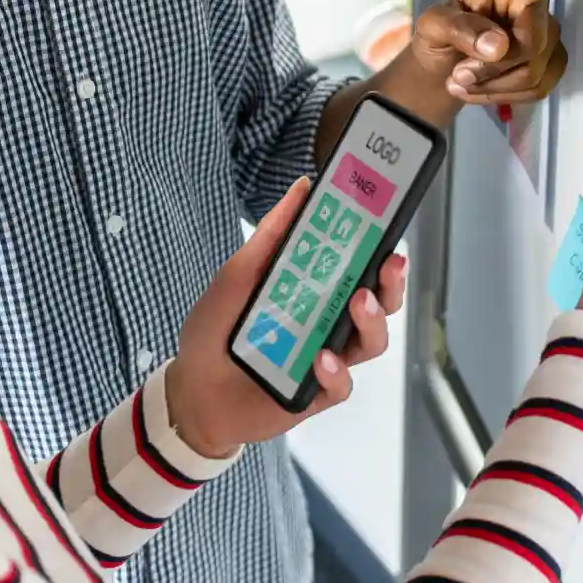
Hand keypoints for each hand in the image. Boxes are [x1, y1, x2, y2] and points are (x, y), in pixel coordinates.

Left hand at [165, 179, 406, 458]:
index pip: (357, 264)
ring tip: (359, 302)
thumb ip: (270, 237)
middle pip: (378, 301)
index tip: (387, 222)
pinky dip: (336, 371)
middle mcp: (327, 320)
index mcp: (314, 288)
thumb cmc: (213, 329)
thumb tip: (301, 188)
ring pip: (371, 341)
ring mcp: (326, 357)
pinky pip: (342, 383)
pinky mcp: (317, 394)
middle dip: (391, 283)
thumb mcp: (237, 275)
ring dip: (372, 320)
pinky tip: (320, 359)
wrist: (191, 392)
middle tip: (388, 264)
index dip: (378, 245)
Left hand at [411, 0, 582, 105]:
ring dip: (492, 85)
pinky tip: (479, 89)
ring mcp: (546, 40)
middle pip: (531, 45)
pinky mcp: (549, 68)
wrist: (442, 65)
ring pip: (533, 73)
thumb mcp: (432, 25)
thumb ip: (458, 29)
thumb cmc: (440, 33)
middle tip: (457, 74)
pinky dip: (502, 96)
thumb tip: (499, 46)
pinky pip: (536, 90)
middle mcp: (534, 9)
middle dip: (491, 67)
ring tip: (460, 80)